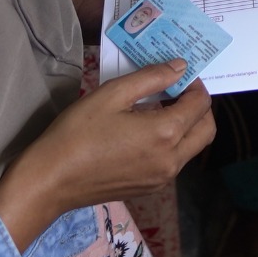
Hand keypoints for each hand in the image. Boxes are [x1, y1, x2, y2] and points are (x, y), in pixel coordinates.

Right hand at [0, 61, 214, 248]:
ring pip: (192, 148)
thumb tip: (180, 67)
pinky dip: (173, 143)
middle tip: (177, 90)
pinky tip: (147, 131)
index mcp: (166, 134)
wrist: (51, 180)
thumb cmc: (78, 133)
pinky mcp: (150, 189)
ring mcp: (162, 179)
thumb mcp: (113, 94)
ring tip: (159, 108)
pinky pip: (175, 162)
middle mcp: (171, 160)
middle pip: (206, 130)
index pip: (201, 105)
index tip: (179, 74)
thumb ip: (152, 77)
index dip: (195, 85)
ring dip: (187, 126)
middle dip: (199, 107)